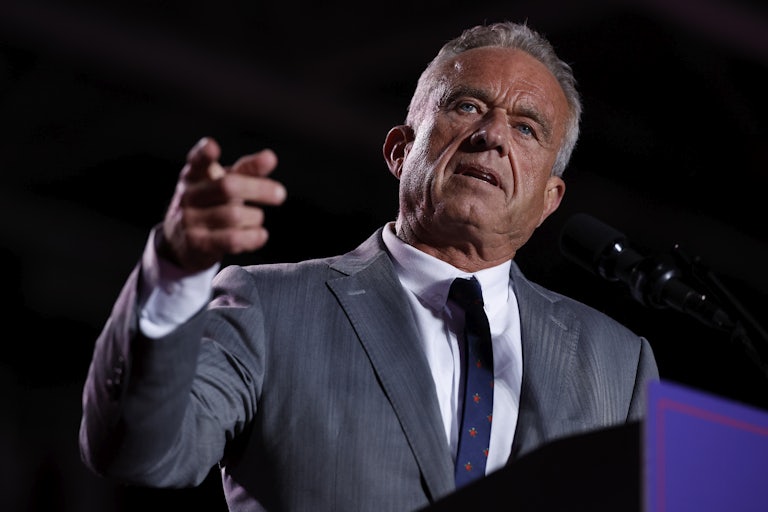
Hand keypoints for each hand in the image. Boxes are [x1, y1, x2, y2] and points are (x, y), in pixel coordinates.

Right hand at [159, 137, 286, 271]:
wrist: (185, 243)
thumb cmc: (212, 205)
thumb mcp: (225, 184)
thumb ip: (247, 170)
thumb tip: (270, 157)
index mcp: (194, 175)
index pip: (197, 161)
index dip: (203, 153)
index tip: (212, 146)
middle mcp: (188, 195)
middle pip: (227, 187)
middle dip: (258, 189)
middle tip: (280, 194)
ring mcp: (189, 220)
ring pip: (234, 215)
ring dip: (255, 217)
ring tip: (256, 218)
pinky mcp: (196, 243)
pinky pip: (231, 239)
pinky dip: (252, 237)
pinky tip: (261, 235)